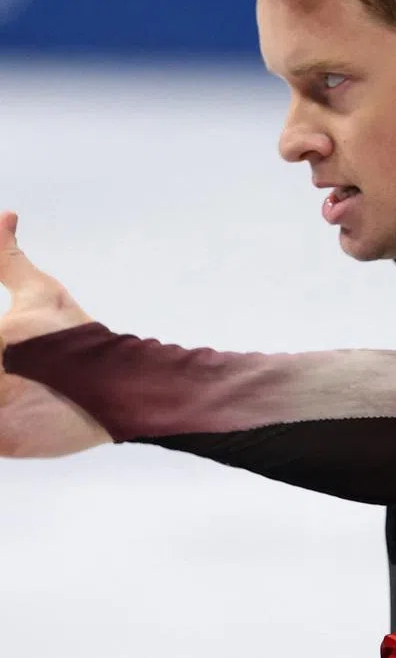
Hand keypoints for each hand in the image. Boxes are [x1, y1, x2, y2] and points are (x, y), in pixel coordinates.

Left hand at [0, 212, 107, 456]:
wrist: (123, 386)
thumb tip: (6, 214)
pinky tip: (17, 409)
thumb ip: (8, 258)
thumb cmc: (78, 336)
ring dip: (0, 395)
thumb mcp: (43, 292)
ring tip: (22, 384)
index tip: (4, 344)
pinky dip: (2, 428)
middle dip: (1, 367)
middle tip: (15, 364)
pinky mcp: (4, 443)